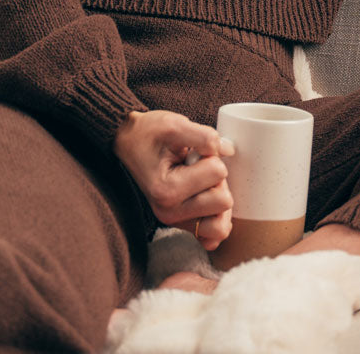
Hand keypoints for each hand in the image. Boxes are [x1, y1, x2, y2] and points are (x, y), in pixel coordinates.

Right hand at [112, 110, 235, 249]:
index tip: (192, 151)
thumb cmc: (150, 132)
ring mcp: (174, 222)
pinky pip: (213, 235)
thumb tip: (229, 150)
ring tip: (199, 181)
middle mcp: (168, 213)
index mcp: (167, 190)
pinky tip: (206, 199)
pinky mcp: (181, 225)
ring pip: (222, 223)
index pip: (218, 172)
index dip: (211, 155)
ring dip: (217, 198)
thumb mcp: (175, 125)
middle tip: (197, 166)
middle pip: (224, 201)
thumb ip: (205, 136)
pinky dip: (216, 219)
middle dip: (217, 179)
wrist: (130, 141)